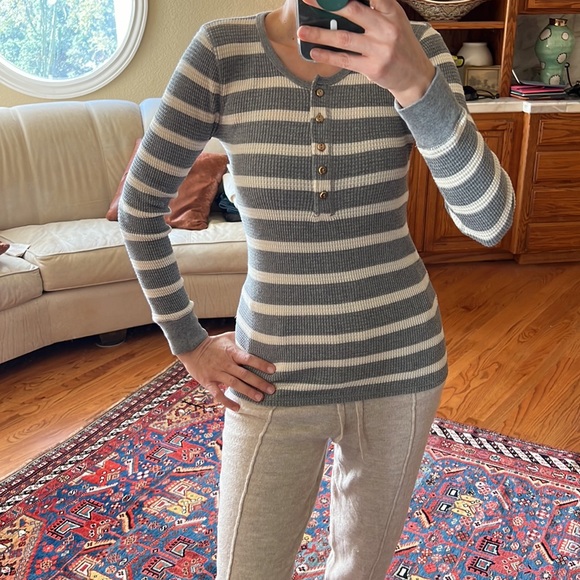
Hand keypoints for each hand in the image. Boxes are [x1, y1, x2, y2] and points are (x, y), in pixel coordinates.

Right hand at [178, 331, 275, 411]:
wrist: (191, 348)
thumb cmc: (213, 343)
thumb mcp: (227, 336)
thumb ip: (241, 338)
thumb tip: (258, 336)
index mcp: (231, 352)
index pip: (248, 358)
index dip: (260, 364)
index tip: (272, 370)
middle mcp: (225, 363)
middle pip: (244, 374)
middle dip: (259, 382)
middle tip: (272, 389)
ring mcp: (216, 373)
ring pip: (234, 384)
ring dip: (247, 392)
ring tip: (260, 398)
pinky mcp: (208, 382)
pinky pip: (218, 394)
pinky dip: (227, 402)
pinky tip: (237, 408)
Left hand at [297, 0, 435, 106]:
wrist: (414, 75)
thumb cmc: (399, 45)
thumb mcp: (394, 21)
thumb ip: (375, 10)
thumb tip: (343, 4)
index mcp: (391, 11)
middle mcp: (386, 28)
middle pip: (352, 11)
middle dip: (327, 4)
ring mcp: (380, 49)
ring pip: (344, 38)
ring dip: (320, 34)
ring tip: (301, 31)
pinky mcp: (373, 68)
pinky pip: (345, 60)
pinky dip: (327, 56)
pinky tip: (313, 52)